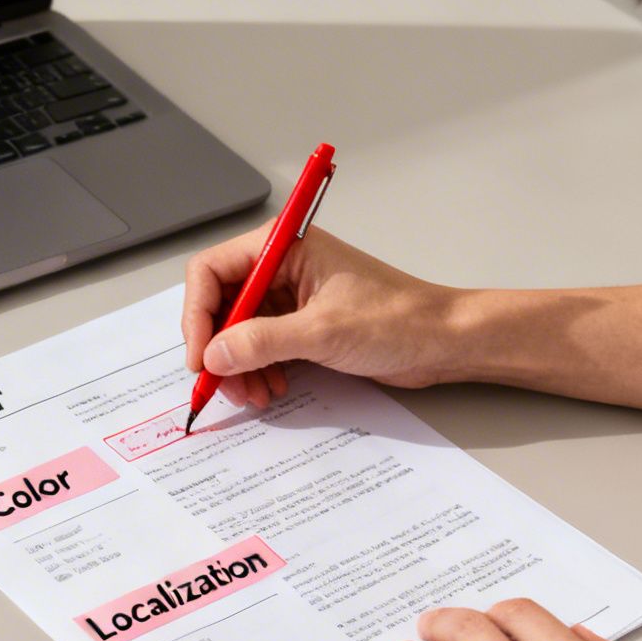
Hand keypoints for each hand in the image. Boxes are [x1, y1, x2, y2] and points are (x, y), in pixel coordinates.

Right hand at [183, 225, 467, 407]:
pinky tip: (271, 388)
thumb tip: (214, 355)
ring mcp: (292, 296)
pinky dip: (258, 370)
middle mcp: (282, 266)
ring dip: (238, 366)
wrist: (443, 341)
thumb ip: (262, 342)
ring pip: (239, 331)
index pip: (212, 271)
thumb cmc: (398, 319)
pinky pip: (262, 346)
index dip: (198, 315)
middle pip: (221, 304)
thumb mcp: (322, 332)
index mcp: (283, 246)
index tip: (200, 356)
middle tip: (221, 385)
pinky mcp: (303, 324)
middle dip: (218, 348)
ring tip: (253, 394)